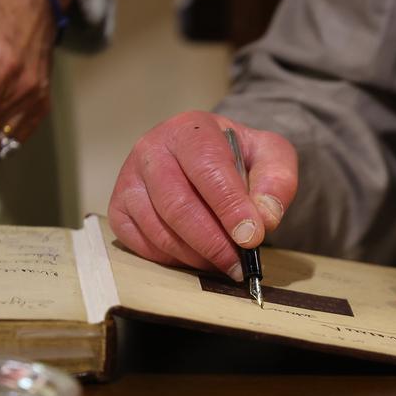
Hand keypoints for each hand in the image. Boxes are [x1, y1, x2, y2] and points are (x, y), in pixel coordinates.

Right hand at [109, 111, 296, 280]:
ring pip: (159, 230)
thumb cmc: (235, 157)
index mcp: (189, 130)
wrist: (201, 157)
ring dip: (195, 256)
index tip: (251, 238)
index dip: (230, 207)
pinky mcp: (119, 210)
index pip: (207, 168)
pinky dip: (173, 260)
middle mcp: (150, 150)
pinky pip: (143, 245)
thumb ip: (277, 181)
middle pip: (178, 205)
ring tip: (223, 263)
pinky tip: (196, 258)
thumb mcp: (268, 156)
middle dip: (213, 242)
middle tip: (239, 265)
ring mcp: (129, 180)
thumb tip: (264, 218)